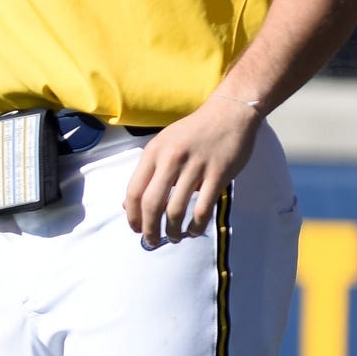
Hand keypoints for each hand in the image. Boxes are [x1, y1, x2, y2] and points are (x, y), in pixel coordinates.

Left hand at [121, 95, 262, 249]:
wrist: (229, 113)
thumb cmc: (193, 132)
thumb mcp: (163, 145)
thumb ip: (147, 173)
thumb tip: (127, 204)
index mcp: (153, 152)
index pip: (134, 191)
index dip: (132, 216)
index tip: (135, 229)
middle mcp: (171, 159)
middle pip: (152, 204)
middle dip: (149, 229)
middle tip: (151, 242)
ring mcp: (195, 167)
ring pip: (176, 210)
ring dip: (172, 231)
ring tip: (173, 238)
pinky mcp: (218, 174)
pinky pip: (203, 208)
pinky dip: (196, 226)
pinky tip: (195, 231)